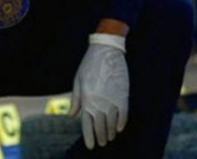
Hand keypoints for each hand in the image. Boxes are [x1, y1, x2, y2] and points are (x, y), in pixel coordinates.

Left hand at [68, 33, 128, 149]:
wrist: (106, 50)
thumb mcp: (78, 80)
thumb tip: (72, 116)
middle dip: (101, 137)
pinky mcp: (122, 94)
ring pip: (112, 122)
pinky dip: (122, 122)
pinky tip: (120, 128)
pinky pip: (124, 113)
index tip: (91, 146)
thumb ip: (76, 100)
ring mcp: (111, 99)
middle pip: (101, 126)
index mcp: (86, 99)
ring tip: (110, 137)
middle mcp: (99, 102)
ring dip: (111, 132)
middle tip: (102, 143)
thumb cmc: (89, 64)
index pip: (87, 124)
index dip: (89, 137)